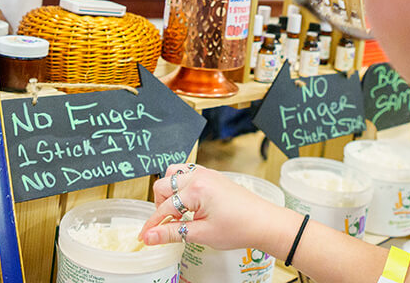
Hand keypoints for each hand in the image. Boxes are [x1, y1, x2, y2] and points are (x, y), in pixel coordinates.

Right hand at [138, 164, 294, 252]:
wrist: (264, 223)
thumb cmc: (239, 228)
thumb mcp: (202, 234)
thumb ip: (172, 233)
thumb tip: (149, 237)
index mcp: (196, 189)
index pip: (164, 208)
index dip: (153, 225)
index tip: (144, 236)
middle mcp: (199, 175)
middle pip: (163, 186)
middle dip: (161, 207)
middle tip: (169, 225)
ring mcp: (206, 173)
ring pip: (173, 174)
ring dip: (170, 192)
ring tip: (178, 212)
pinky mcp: (212, 176)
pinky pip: (187, 173)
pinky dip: (181, 186)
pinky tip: (189, 204)